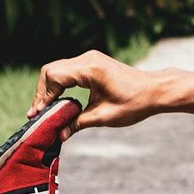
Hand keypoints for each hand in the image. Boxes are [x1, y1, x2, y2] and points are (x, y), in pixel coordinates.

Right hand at [30, 51, 161, 133]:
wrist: (156, 91)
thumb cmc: (134, 103)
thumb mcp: (104, 117)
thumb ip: (78, 123)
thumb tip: (58, 135)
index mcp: (90, 69)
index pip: (53, 77)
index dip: (42, 97)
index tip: (37, 115)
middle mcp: (88, 59)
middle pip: (51, 70)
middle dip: (42, 92)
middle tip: (38, 114)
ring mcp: (90, 58)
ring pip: (58, 69)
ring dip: (50, 88)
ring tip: (45, 110)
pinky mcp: (93, 63)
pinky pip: (68, 70)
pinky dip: (60, 84)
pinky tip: (58, 101)